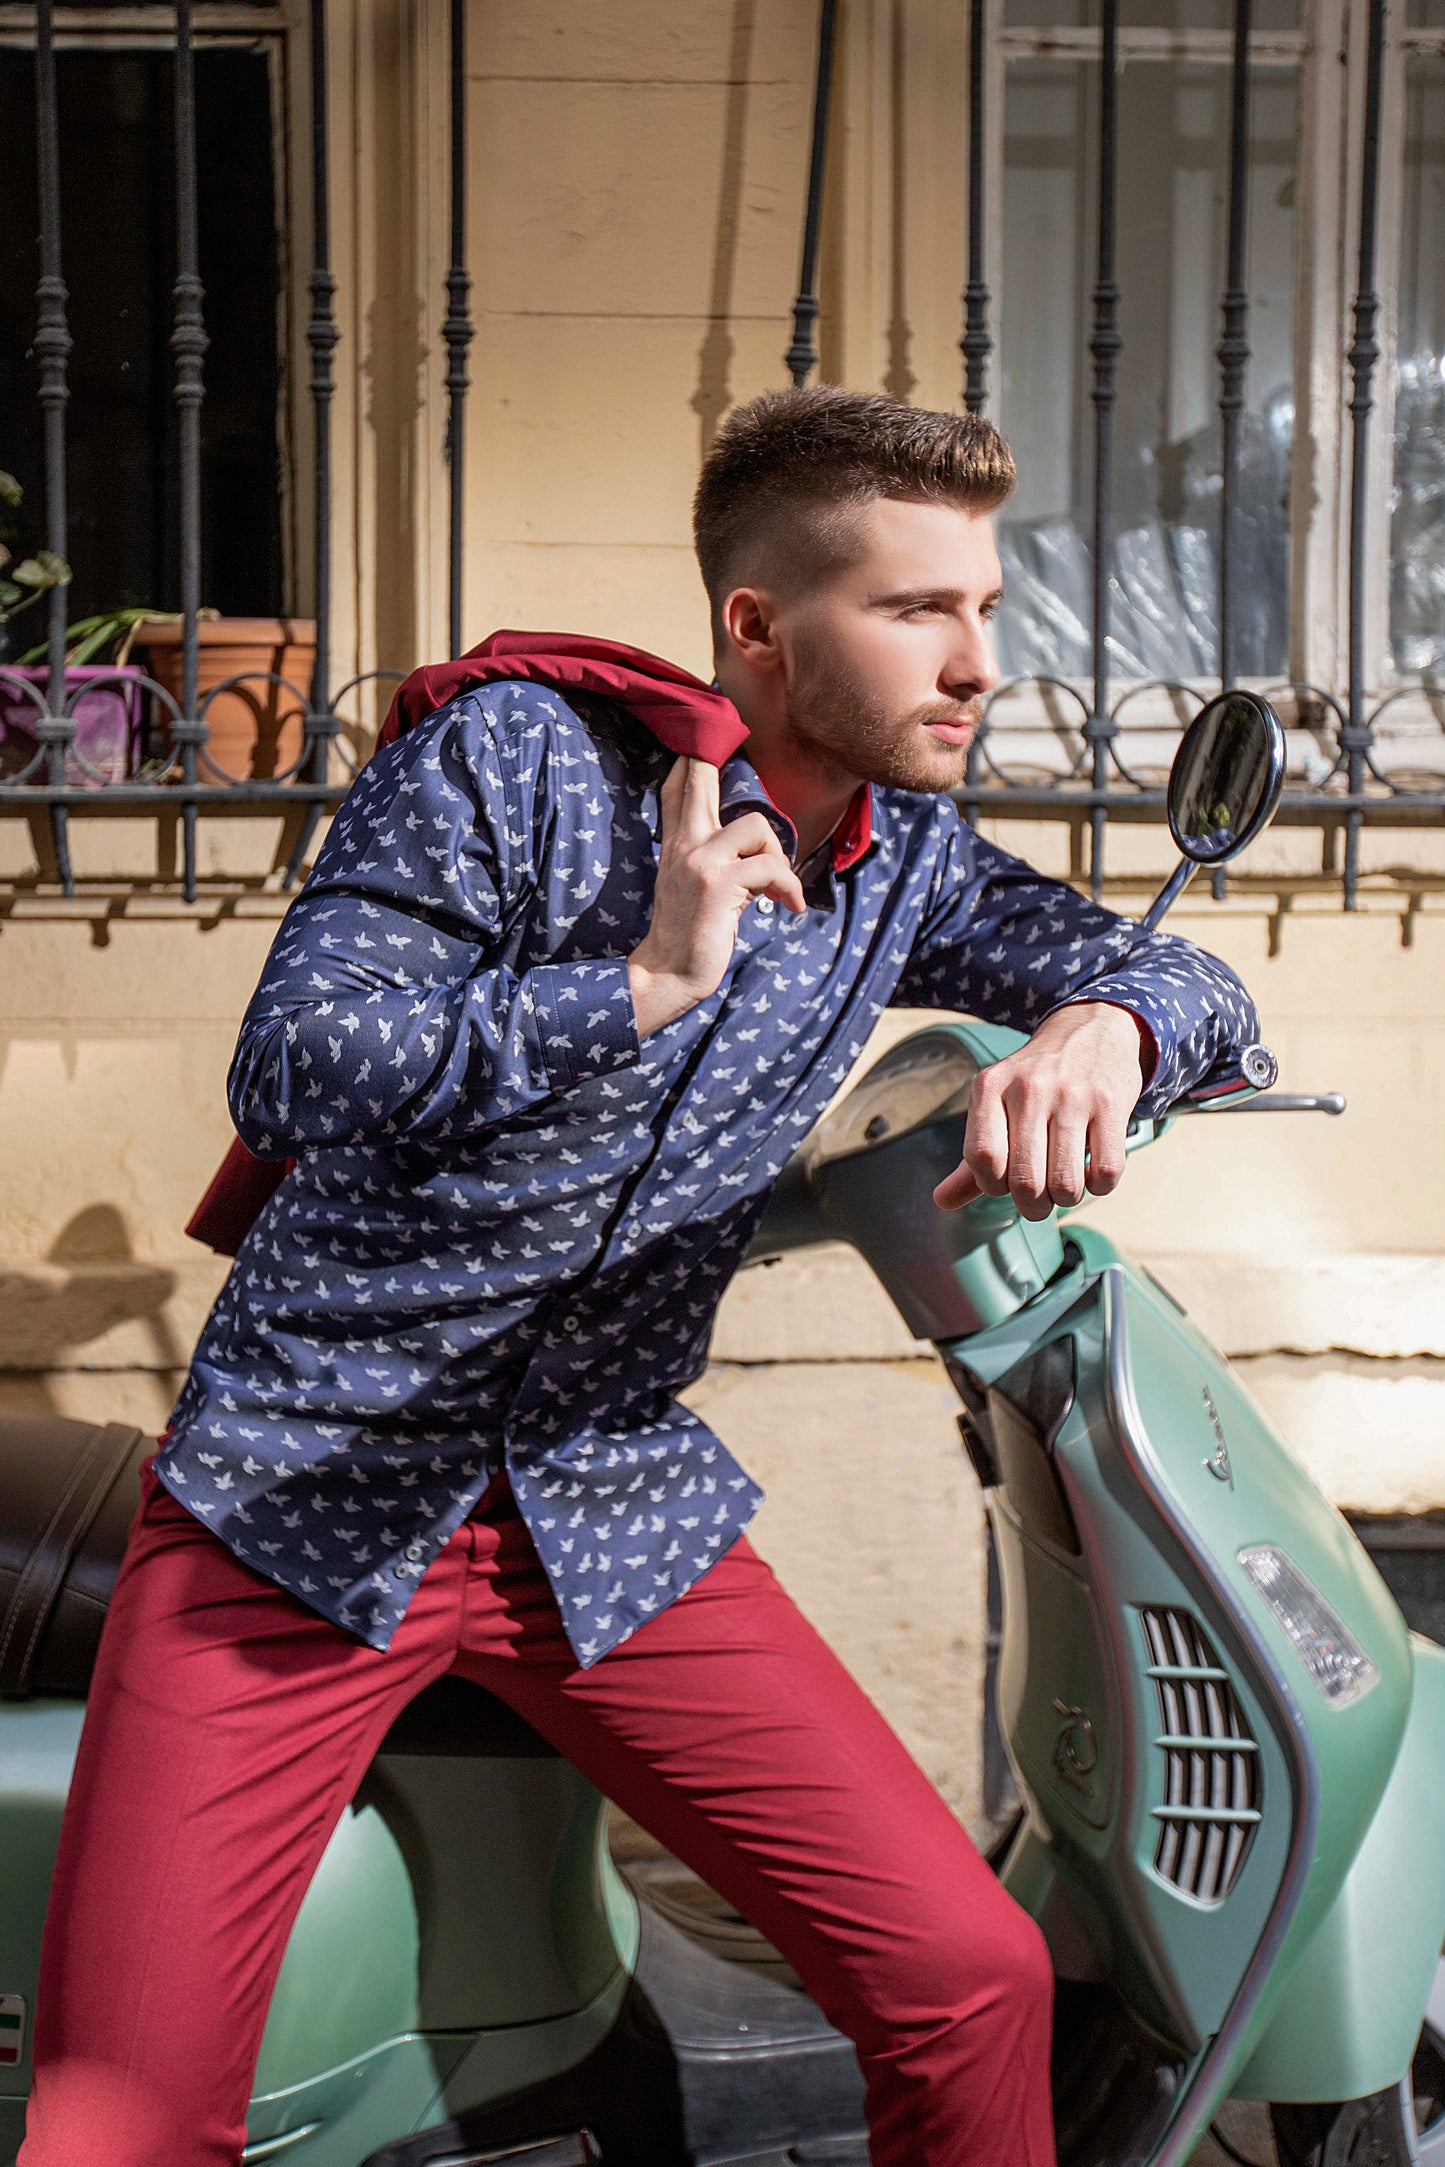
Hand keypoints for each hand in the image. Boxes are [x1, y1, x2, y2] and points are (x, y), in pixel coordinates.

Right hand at [628, 756, 805, 1036]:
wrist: (668, 975)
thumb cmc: (689, 932)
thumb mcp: (689, 883)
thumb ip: (707, 852)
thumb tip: (753, 836)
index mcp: (675, 842)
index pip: (678, 784)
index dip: (694, 754)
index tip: (708, 735)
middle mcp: (683, 844)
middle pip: (701, 777)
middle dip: (720, 752)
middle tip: (738, 733)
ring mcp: (700, 861)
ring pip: (757, 825)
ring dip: (779, 856)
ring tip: (776, 886)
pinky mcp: (720, 885)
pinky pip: (773, 868)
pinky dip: (789, 888)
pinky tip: (788, 907)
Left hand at [932, 1003, 1149, 1219]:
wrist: (1090, 1031)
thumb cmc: (1036, 1082)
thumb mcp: (996, 1105)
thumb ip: (973, 1159)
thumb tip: (942, 1201)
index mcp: (990, 1087)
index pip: (982, 1158)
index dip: (993, 1185)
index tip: (1005, 1182)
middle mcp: (1030, 1087)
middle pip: (1025, 1181)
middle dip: (1032, 1205)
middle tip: (1039, 1198)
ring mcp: (1073, 1095)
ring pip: (1066, 1184)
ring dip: (1066, 1199)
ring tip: (1064, 1184)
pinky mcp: (1111, 1104)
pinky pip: (1106, 1171)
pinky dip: (1099, 1186)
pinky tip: (1092, 1171)